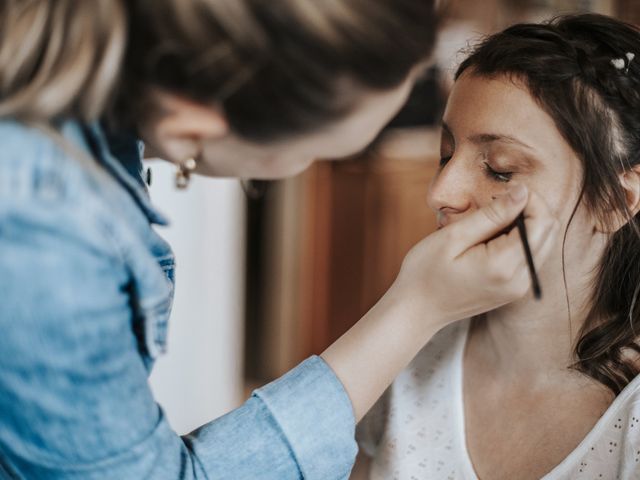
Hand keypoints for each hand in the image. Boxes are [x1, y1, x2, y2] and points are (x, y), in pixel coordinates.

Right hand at [388, 184, 558, 329]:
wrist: (416, 311)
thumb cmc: (425, 272)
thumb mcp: (453, 236)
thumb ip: (492, 215)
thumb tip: (522, 192)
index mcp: (505, 265)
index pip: (542, 222)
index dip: (530, 199)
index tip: (503, 191)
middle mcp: (520, 280)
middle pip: (549, 232)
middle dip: (531, 209)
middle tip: (497, 201)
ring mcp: (519, 288)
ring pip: (543, 243)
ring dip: (526, 224)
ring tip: (491, 219)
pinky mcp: (514, 290)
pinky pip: (531, 257)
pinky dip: (520, 239)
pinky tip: (493, 236)